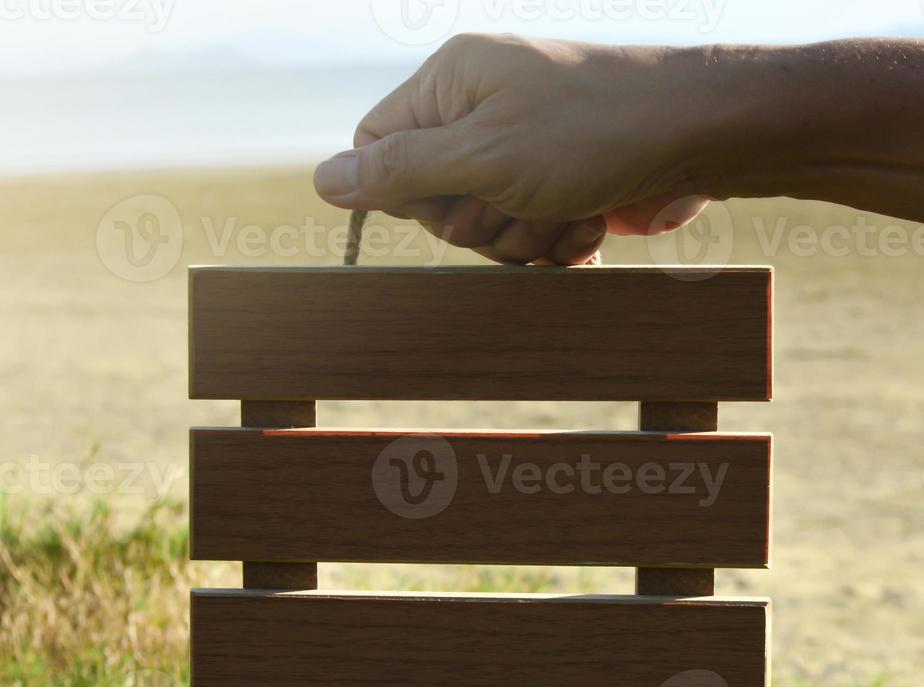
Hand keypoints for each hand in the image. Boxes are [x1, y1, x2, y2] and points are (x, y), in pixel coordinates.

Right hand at [314, 34, 710, 264]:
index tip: (453, 195)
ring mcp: (519, 152)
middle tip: (522, 198)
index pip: (378, 148)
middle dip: (482, 220)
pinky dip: (557, 240)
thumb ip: (400, 170)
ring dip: (526, 234)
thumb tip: (323, 181)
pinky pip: (526, 237)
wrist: (698, 138)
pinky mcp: (554, 186)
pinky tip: (589, 220)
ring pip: (483, 229)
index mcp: (450, 84)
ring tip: (569, 206)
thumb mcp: (483, 152)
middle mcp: (479, 113)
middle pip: (433, 201)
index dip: (406, 190)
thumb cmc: (591, 130)